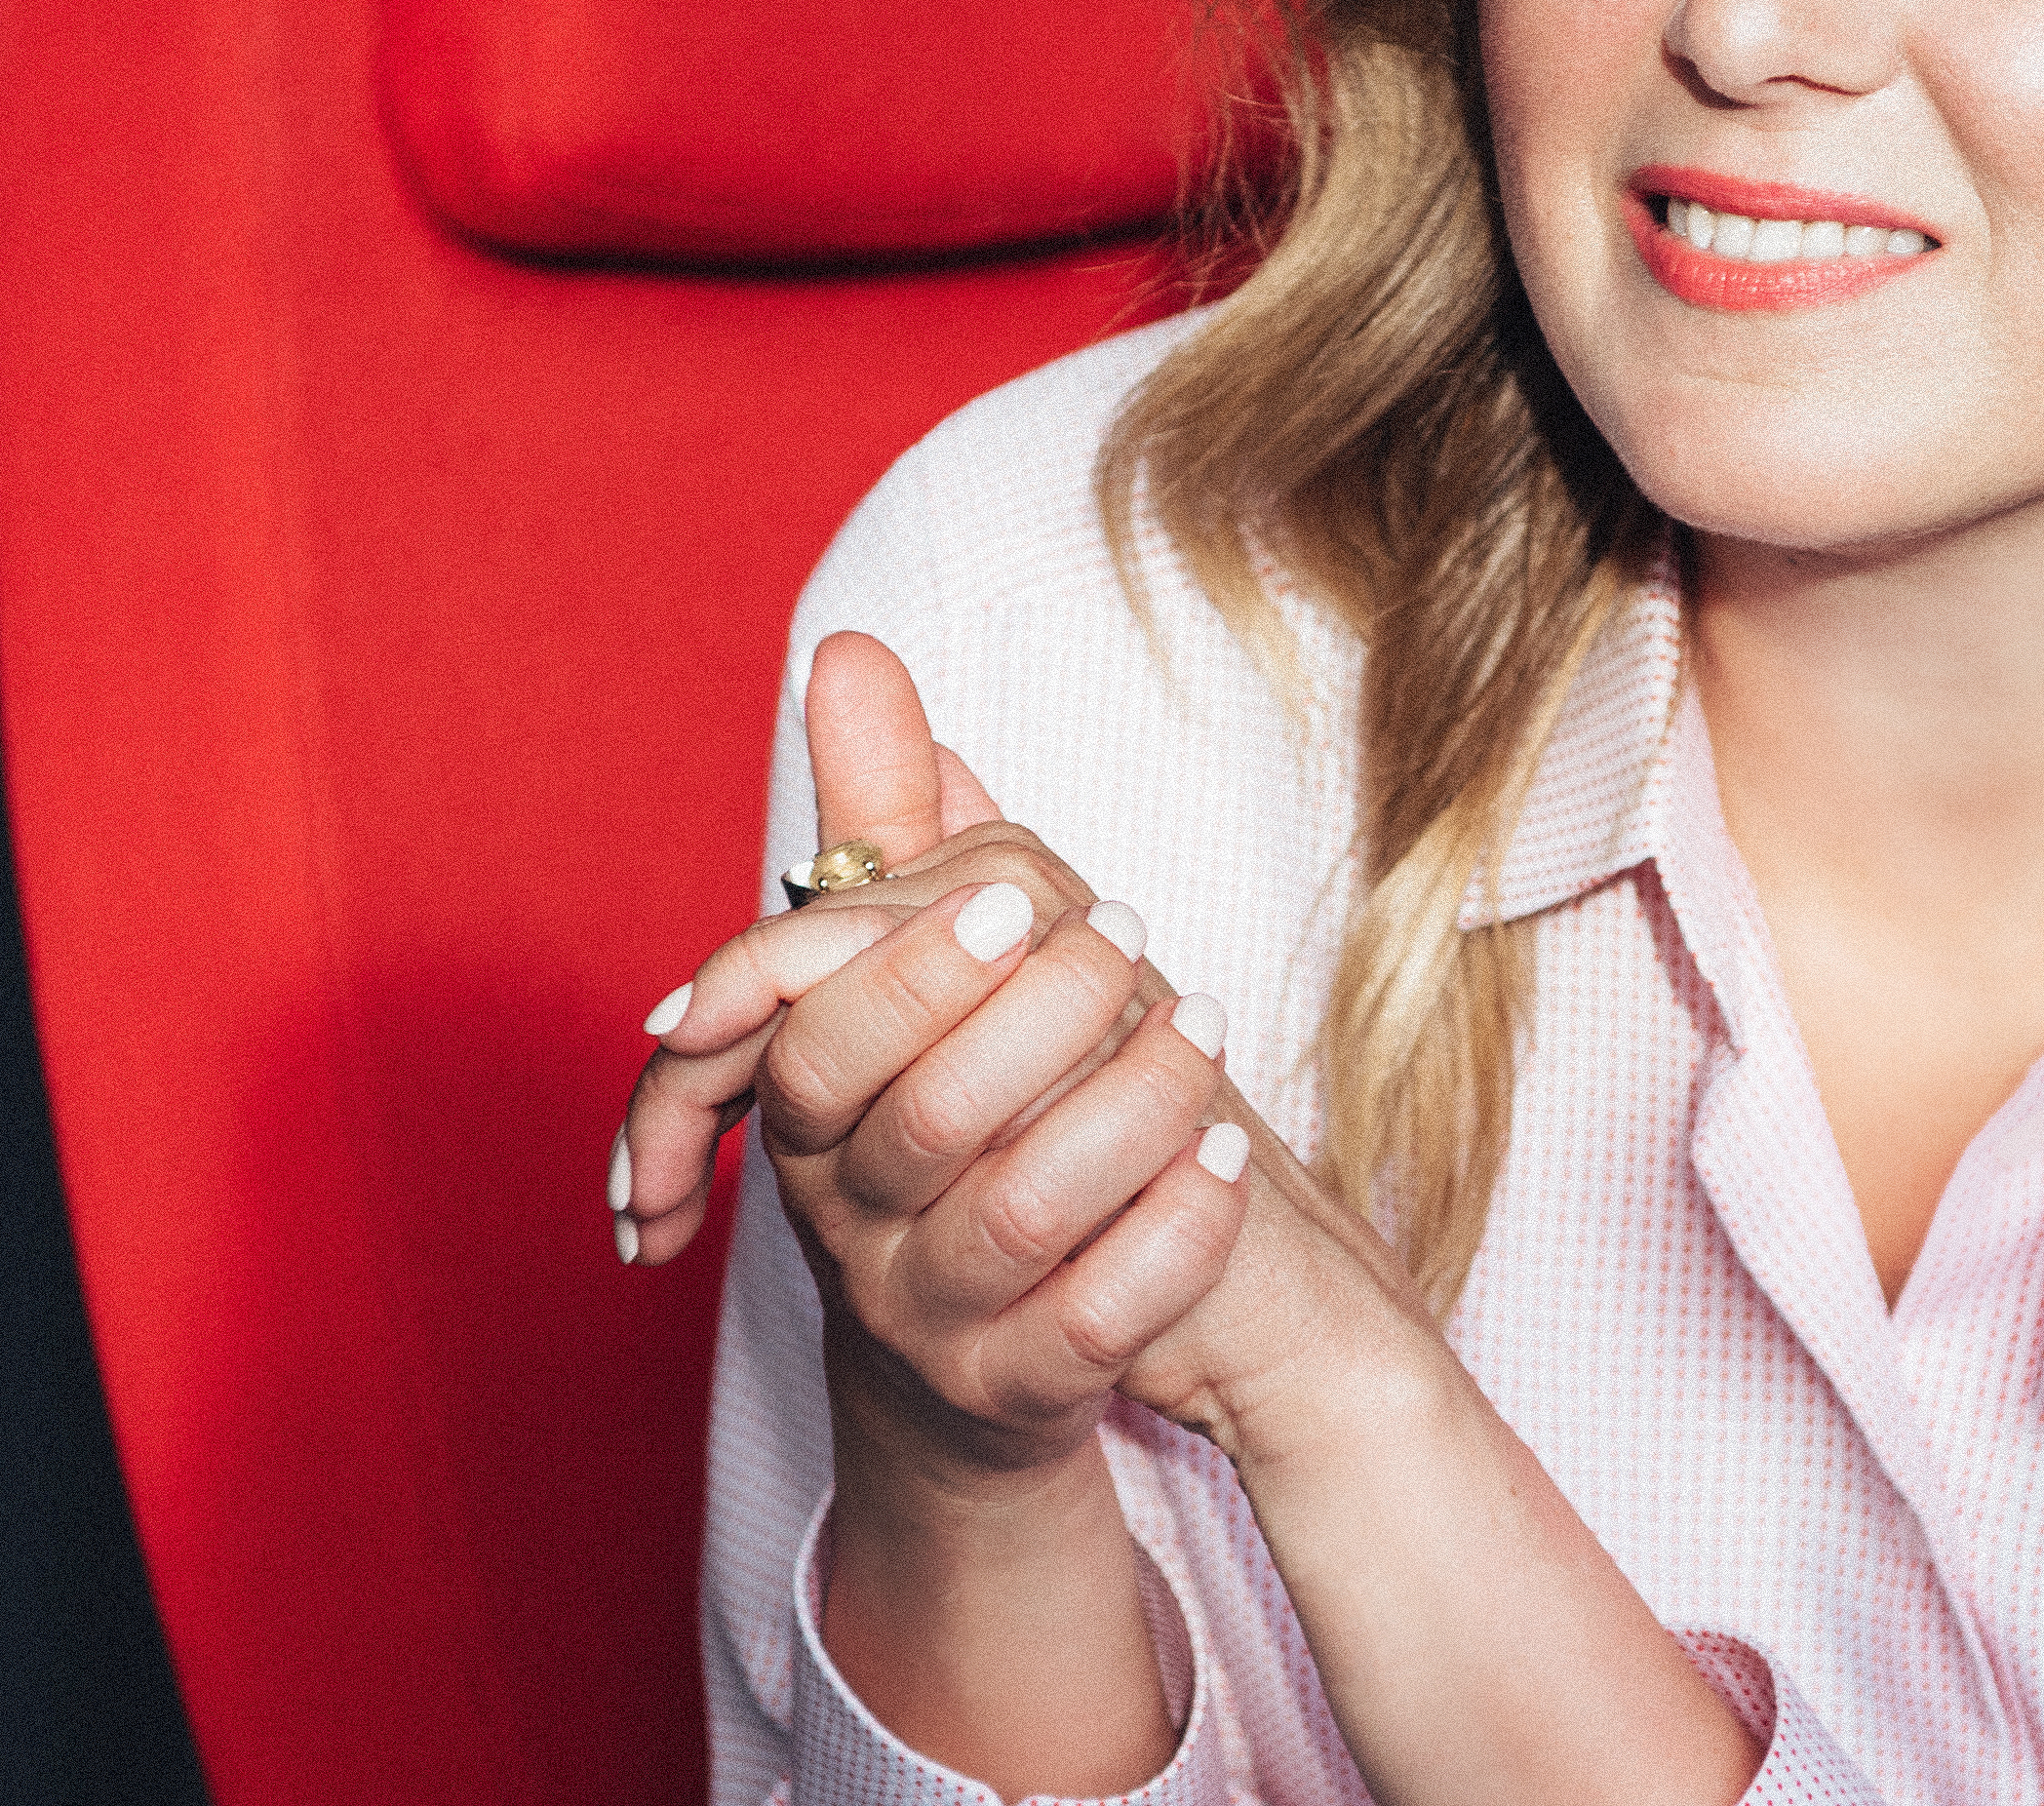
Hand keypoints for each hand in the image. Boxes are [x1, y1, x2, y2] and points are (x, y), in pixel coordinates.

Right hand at [617, 635, 1249, 1479]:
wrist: (986, 1350)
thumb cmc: (950, 1122)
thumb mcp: (915, 971)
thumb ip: (885, 816)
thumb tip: (848, 650)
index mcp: (806, 1119)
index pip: (811, 1040)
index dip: (912, 967)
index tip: (1019, 897)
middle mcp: (844, 1228)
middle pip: (918, 1119)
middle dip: (1032, 1016)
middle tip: (1133, 934)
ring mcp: (929, 1319)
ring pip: (1021, 1212)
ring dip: (1133, 1104)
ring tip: (1213, 1019)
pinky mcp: (1025, 1392)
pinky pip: (1104, 1316)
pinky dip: (1178, 1226)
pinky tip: (1236, 1151)